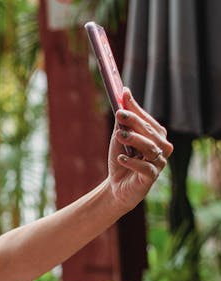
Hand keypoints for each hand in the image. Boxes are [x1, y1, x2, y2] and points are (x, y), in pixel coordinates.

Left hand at [107, 88, 172, 210]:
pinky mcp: (151, 178)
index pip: (148, 120)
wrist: (117, 186)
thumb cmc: (122, 159)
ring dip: (134, 140)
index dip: (136, 109)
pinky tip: (121, 158)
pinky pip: (146, 167)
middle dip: (134, 122)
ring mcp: (159, 163)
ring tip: (118, 135)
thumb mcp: (119, 138)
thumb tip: (124, 94)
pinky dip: (133, 162)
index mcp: (157, 135)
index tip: (123, 96)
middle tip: (119, 114)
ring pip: (150, 148)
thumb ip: (123, 120)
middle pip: (150, 132)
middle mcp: (162, 148)